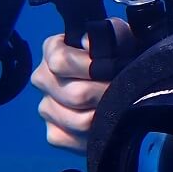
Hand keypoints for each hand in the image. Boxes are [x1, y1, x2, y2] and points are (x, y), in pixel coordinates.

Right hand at [30, 18, 134, 152]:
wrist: (129, 83)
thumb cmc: (122, 56)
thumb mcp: (123, 38)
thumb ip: (110, 32)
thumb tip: (87, 42)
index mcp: (54, 50)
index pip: (60, 61)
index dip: (90, 67)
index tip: (112, 68)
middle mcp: (43, 78)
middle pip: (74, 94)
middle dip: (106, 94)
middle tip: (123, 92)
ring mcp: (46, 108)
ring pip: (77, 120)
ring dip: (105, 115)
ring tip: (119, 106)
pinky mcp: (54, 133)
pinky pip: (73, 139)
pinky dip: (95, 134)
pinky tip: (106, 123)